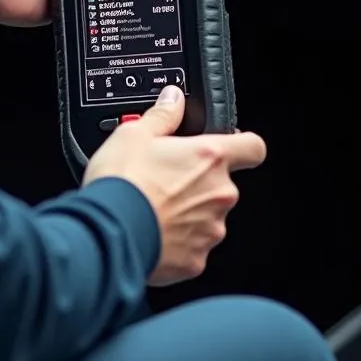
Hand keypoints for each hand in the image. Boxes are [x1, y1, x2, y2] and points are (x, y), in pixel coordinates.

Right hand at [82, 85, 266, 285]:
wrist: (107, 233)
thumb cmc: (123, 183)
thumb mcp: (134, 133)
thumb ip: (163, 115)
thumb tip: (174, 99)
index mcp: (210, 158)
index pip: (253, 147)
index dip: (243, 144)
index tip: (231, 145)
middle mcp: (219, 194)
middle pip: (222, 184)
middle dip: (199, 183)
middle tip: (167, 180)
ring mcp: (210, 230)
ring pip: (208, 217)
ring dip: (189, 213)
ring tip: (154, 208)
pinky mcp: (196, 261)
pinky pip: (193, 247)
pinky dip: (177, 242)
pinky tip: (152, 232)